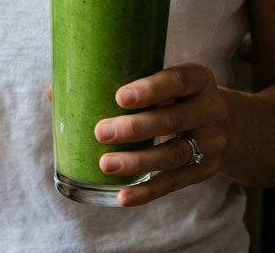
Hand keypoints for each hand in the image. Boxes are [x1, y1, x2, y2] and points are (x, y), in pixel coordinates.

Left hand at [93, 63, 228, 207]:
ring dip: (137, 161)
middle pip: (173, 120)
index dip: (151, 89)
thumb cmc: (174, 96)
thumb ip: (118, 82)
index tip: (119, 97)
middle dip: (135, 128)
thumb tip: (55, 92)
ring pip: (174, 155)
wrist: (219, 123)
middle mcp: (212, 109)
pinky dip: (148, 191)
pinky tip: (123, 196)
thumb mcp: (161, 82)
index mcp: (199, 79)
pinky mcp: (206, 169)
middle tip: (100, 132)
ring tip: (106, 164)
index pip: (178, 80)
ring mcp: (212, 142)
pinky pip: (175, 182)